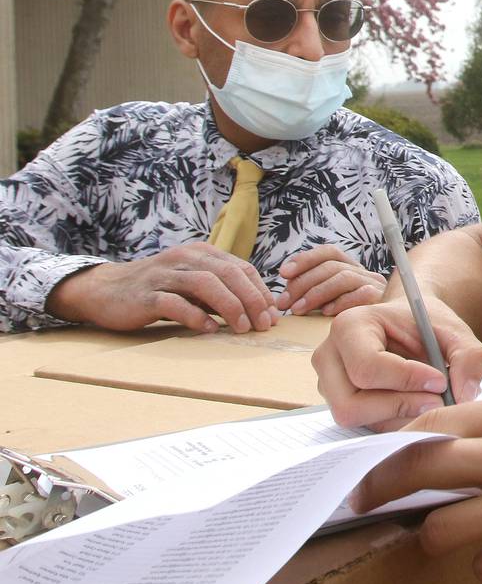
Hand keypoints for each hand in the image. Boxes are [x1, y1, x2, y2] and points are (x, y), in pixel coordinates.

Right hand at [45, 242, 277, 333]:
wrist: (106, 290)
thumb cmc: (158, 289)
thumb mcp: (192, 284)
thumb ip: (221, 292)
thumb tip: (259, 310)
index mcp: (201, 253)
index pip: (241, 268)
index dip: (261, 291)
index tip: (274, 314)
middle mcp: (184, 259)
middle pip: (228, 274)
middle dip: (252, 299)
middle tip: (264, 324)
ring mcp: (164, 275)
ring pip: (205, 284)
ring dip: (229, 306)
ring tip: (243, 327)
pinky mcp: (146, 295)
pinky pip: (175, 303)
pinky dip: (195, 316)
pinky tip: (209, 330)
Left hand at [277, 245, 385, 315]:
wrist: (390, 328)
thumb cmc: (352, 318)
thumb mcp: (331, 302)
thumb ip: (313, 293)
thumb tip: (286, 295)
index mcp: (351, 267)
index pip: (329, 252)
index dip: (305, 259)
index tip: (283, 273)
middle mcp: (364, 272)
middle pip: (331, 266)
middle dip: (303, 282)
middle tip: (284, 302)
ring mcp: (374, 284)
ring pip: (342, 278)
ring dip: (316, 293)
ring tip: (298, 310)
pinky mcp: (381, 299)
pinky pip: (360, 294)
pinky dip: (340, 302)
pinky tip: (325, 312)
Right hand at [314, 298, 481, 430]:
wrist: (413, 328)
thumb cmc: (429, 326)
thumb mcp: (457, 333)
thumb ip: (470, 358)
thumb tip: (464, 396)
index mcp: (350, 326)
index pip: (368, 368)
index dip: (407, 381)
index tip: (440, 380)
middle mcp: (328, 356)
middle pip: (352, 404)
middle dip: (400, 406)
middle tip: (438, 399)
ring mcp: (328, 385)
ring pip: (356, 420)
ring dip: (399, 418)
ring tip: (430, 401)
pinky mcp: (338, 405)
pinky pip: (363, 428)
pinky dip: (395, 424)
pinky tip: (417, 408)